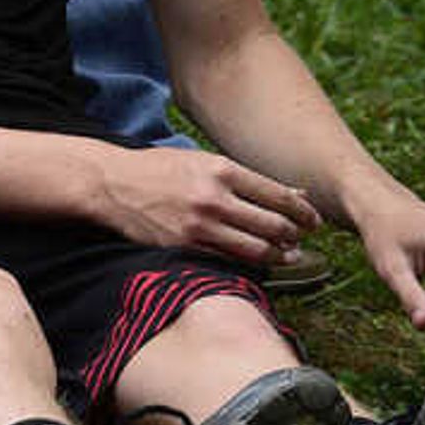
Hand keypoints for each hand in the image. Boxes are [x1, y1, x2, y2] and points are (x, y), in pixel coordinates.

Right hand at [85, 144, 319, 266]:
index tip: (313, 220)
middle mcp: (213, 197)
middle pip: (273, 224)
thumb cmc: (158, 169)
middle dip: (296, 235)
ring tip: (287, 255)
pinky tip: (257, 262)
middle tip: (303, 238)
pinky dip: (249, 263)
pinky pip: (229, 260)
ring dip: (279, 255)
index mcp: (221, 170)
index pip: (279, 195)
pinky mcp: (184, 245)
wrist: (111, 183)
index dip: (303, 212)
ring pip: (256, 248)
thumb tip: (292, 194)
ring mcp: (199, 224)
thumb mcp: (202, 161)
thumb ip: (244, 178)